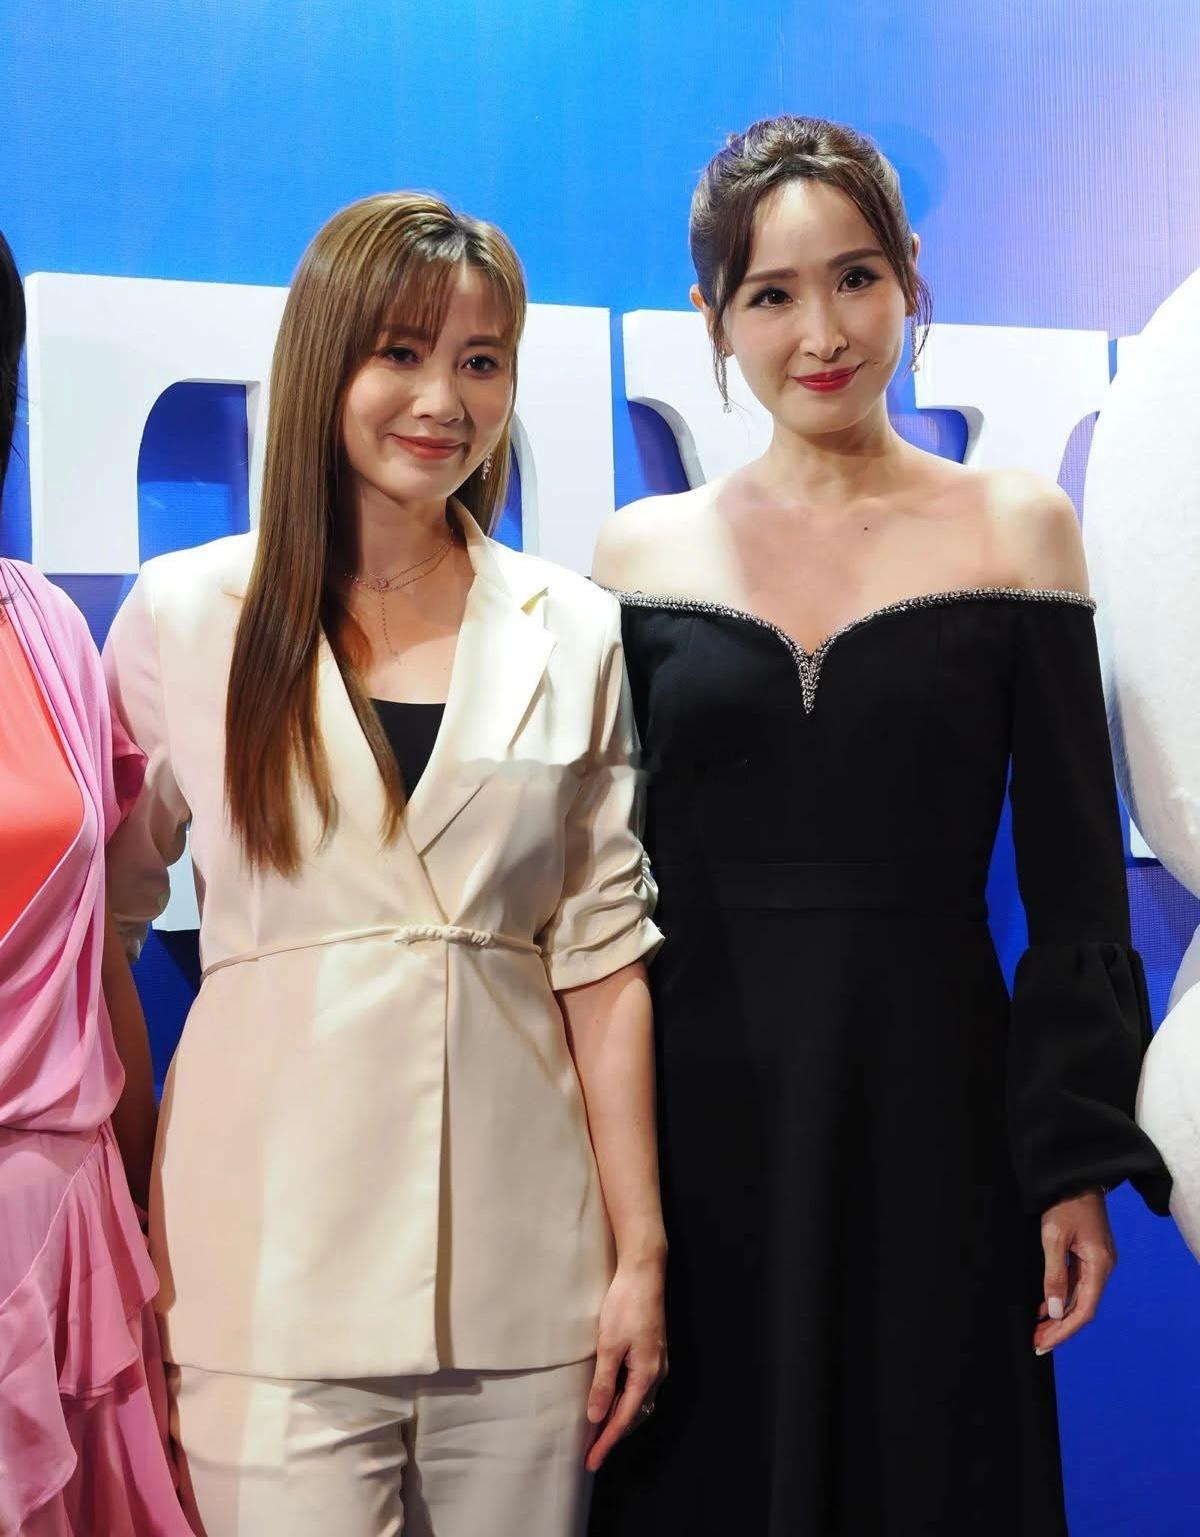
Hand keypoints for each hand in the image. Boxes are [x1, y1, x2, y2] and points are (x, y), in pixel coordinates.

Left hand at [585, 1260, 667, 1471]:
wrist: (644, 1273)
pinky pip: (639, 1387)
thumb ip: (603, 1383)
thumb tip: (596, 1417)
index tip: (591, 1461)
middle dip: (613, 1434)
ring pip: (638, 1402)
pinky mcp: (652, 1352)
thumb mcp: (608, 1346)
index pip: (624, 1419)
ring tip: (598, 1432)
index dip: (606, 1441)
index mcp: (646, 1374)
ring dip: (619, 1418)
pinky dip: (625, 1401)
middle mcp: (656, 1372)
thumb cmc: (626, 1305)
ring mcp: (656, 1361)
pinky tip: (612, 1400)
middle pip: (634, 1415)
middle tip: (591, 1452)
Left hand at [1033, 1189, 1115, 1355]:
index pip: (1084, 1310)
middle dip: (1059, 1327)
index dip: (1064, 1330)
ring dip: (1059, 1315)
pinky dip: (1061, 1296)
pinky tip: (1045, 1307)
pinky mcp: (1088, 1254)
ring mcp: (1096, 1260)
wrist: (1073, 1175)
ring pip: (1079, 1297)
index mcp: (1099, 1265)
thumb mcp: (1053, 1238)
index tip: (1044, 1343)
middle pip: (1082, 1307)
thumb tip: (1055, 1311)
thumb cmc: (1064, 1203)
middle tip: (1036, 1342)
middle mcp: (1102, 1267)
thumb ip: (1055, 1276)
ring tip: (1037, 1330)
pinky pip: (1076, 1283)